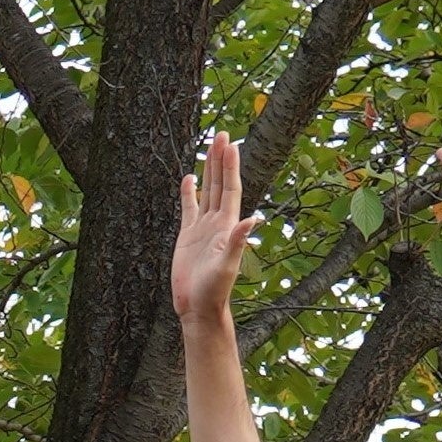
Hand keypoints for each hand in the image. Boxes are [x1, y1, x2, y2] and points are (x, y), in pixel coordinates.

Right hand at [170, 129, 258, 324]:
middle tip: (222, 134)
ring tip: (209, 148)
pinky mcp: (188, 236)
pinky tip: (189, 179)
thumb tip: (252, 219)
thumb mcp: (227, 265)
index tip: (230, 144)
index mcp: (227, 226)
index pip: (230, 189)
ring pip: (207, 191)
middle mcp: (217, 222)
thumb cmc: (215, 290)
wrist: (199, 307)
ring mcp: (203, 228)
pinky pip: (189, 208)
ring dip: (208, 170)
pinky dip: (189, 193)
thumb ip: (238, 242)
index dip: (230, 167)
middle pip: (219, 183)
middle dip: (220, 159)